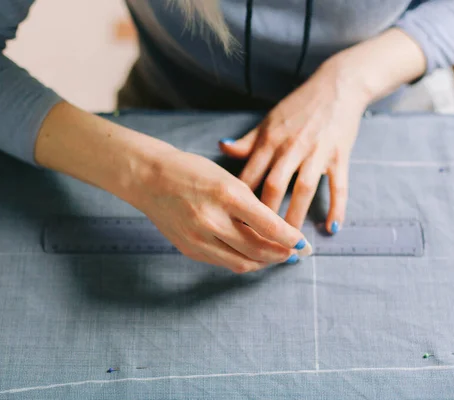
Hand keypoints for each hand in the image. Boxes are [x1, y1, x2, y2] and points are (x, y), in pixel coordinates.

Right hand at [134, 149, 312, 272]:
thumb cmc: (191, 171)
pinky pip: (223, 263)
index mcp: (227, 195)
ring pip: (242, 263)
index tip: (304, 243)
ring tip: (276, 257)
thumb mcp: (227, 179)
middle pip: (259, 250)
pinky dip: (242, 261)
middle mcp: (212, 220)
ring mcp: (198, 238)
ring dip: (264, 263)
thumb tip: (276, 230)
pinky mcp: (189, 250)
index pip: (269, 226)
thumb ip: (250, 205)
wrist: (149, 178)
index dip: (291, 238)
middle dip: (281, 255)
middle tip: (294, 253)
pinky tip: (251, 255)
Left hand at [220, 62, 368, 231]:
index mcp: (270, 140)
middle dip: (266, 216)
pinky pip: (338, 186)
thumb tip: (222, 148)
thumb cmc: (299, 106)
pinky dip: (337, 207)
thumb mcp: (269, 120)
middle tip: (260, 243)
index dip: (241, 201)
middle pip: (275, 186)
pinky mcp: (339, 155)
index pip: (251, 175)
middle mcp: (291, 147)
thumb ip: (248, 141)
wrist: (337, 86)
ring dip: (297, 216)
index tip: (234, 224)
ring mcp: (317, 152)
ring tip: (291, 244)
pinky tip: (332, 228)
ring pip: (304, 189)